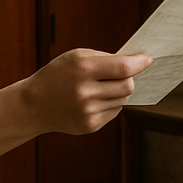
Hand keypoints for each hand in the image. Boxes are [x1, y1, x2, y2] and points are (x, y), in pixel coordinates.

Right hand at [23, 49, 152, 134]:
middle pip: (128, 85)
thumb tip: (136, 63)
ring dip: (118, 91)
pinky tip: (93, 100)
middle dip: (129, 78)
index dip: (140, 62)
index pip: (123, 67)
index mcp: (82, 68)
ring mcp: (87, 111)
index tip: (148, 59)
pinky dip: (110, 103)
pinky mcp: (90, 125)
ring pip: (123, 99)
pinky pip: (115, 111)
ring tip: (100, 87)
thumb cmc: (59, 74)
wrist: (34, 104)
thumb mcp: (77, 56)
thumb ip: (105, 58)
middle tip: (121, 74)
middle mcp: (85, 92)